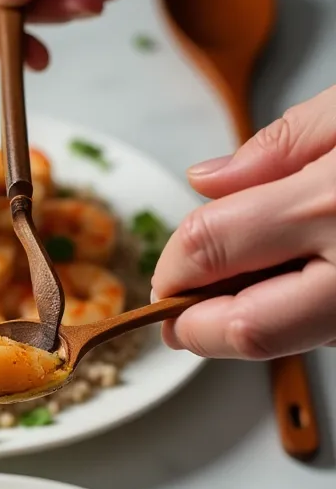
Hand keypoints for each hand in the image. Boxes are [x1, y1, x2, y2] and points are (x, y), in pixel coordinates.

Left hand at [152, 85, 335, 357]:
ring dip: (246, 323)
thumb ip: (281, 145)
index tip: (169, 265)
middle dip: (196, 328)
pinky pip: (320, 333)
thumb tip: (208, 182)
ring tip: (247, 283)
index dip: (173, 263)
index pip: (211, 249)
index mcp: (330, 203)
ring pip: (284, 344)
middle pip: (246, 331)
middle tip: (178, 312)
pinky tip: (296, 278)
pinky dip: (292, 316)